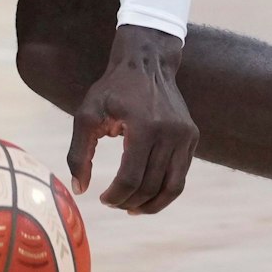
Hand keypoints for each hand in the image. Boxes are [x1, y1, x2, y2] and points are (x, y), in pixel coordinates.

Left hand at [66, 25, 197, 213]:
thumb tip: (79, 189)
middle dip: (129, 202)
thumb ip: (79, 152)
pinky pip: (181, 176)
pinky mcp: (192, 137)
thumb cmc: (112, 89)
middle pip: (150, 185)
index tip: (102, 199)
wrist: (146, 61)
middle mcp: (170, 133)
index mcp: (144, 126)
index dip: (115, 195)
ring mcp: (185, 136)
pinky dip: (165, 191)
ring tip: (131, 209)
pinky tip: (147, 196)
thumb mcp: (87, 114)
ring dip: (151, 204)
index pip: (131, 177)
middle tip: (112, 203)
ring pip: (172, 187)